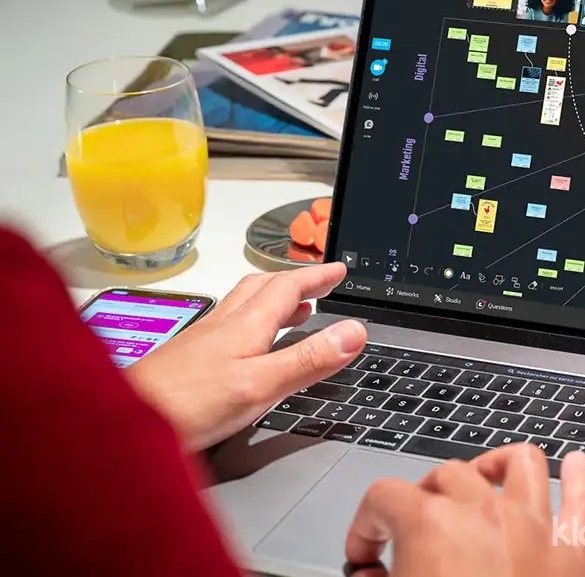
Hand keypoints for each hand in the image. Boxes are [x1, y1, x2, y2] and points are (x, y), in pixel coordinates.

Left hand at [126, 263, 366, 450]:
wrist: (120, 423)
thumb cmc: (185, 406)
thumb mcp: (260, 385)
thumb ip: (308, 360)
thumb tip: (354, 331)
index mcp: (245, 326)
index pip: (287, 288)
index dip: (316, 277)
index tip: (338, 270)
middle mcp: (222, 326)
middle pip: (262, 289)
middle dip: (295, 283)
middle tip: (319, 284)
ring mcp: (201, 342)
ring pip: (243, 307)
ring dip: (274, 302)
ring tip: (295, 310)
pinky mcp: (187, 361)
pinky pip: (228, 329)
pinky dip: (252, 325)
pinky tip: (248, 347)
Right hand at [345, 445, 584, 576]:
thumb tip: (371, 575)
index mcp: (431, 526)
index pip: (384, 495)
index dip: (365, 523)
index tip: (366, 552)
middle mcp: (485, 514)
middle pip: (448, 473)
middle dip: (424, 495)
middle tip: (414, 531)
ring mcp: (535, 528)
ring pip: (521, 464)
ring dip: (498, 465)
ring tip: (485, 476)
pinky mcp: (574, 553)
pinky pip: (583, 499)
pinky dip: (580, 476)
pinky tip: (576, 464)